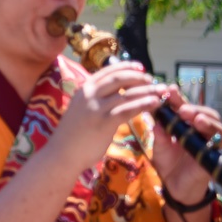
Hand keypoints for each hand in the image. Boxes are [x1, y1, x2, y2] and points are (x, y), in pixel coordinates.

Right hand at [50, 61, 166, 173]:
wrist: (61, 154)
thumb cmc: (72, 135)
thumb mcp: (81, 109)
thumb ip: (96, 100)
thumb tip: (116, 95)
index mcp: (84, 89)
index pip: (108, 71)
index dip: (126, 67)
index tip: (140, 68)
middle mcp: (89, 94)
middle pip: (119, 78)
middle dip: (139, 77)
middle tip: (152, 80)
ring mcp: (96, 107)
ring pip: (127, 93)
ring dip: (147, 90)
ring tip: (161, 91)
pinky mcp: (104, 122)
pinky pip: (128, 109)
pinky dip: (143, 104)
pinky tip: (154, 103)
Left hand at [152, 86, 221, 202]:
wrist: (175, 187)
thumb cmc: (168, 164)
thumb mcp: (160, 146)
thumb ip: (159, 133)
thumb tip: (155, 118)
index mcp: (185, 125)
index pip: (183, 107)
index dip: (177, 98)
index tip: (168, 89)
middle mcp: (199, 130)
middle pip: (202, 112)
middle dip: (191, 106)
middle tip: (180, 106)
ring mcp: (209, 140)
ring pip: (215, 123)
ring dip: (204, 117)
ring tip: (191, 116)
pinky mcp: (215, 152)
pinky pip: (219, 140)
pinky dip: (213, 132)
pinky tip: (202, 127)